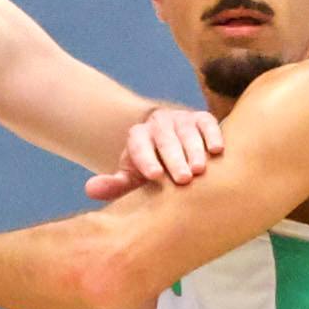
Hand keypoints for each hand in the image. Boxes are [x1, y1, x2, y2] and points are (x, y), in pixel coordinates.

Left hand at [94, 101, 222, 204]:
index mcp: (138, 137)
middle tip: (183, 179)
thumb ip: (115, 184)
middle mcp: (159, 124)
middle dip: (174, 158)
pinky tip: (218, 151)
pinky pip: (208, 123)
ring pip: (187, 131)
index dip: (146, 159)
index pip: (139, 145)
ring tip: (201, 170)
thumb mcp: (133, 178)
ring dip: (194, 150)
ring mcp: (182, 120)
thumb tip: (90, 189)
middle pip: (164, 138)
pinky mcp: (202, 119)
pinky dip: (213, 135)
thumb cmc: (152, 171)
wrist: (173, 149)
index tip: (155, 176)